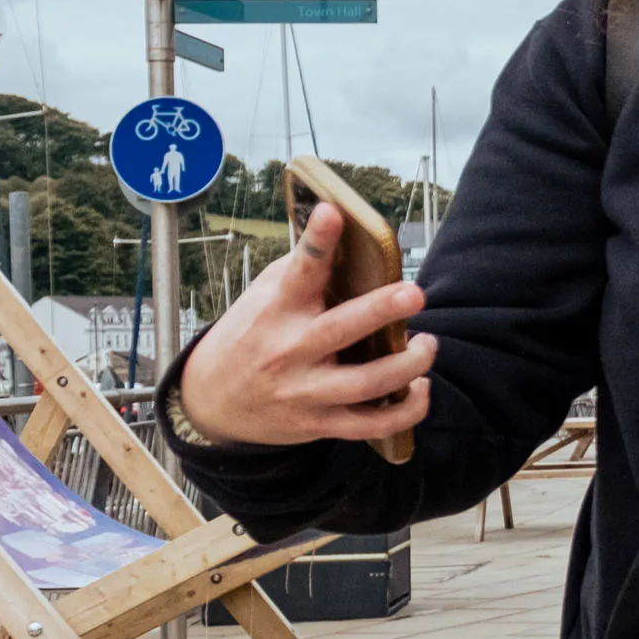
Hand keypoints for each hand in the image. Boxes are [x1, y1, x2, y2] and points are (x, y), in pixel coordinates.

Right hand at [173, 203, 436, 446]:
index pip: (298, 271)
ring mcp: (305, 391)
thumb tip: (352, 242)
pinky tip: (421, 388)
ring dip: (407, 364)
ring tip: (427, 344)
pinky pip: (370, 425)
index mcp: (275, 311)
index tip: (333, 213)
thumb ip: (302, 273)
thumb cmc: (247, 337)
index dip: (317, 241)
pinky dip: (405, 411)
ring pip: (365, 383)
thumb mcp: (261, 298)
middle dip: (381, 310)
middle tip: (414, 293)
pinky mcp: (318, 423)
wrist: (210, 402)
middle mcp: (290, 350)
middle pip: (340, 329)